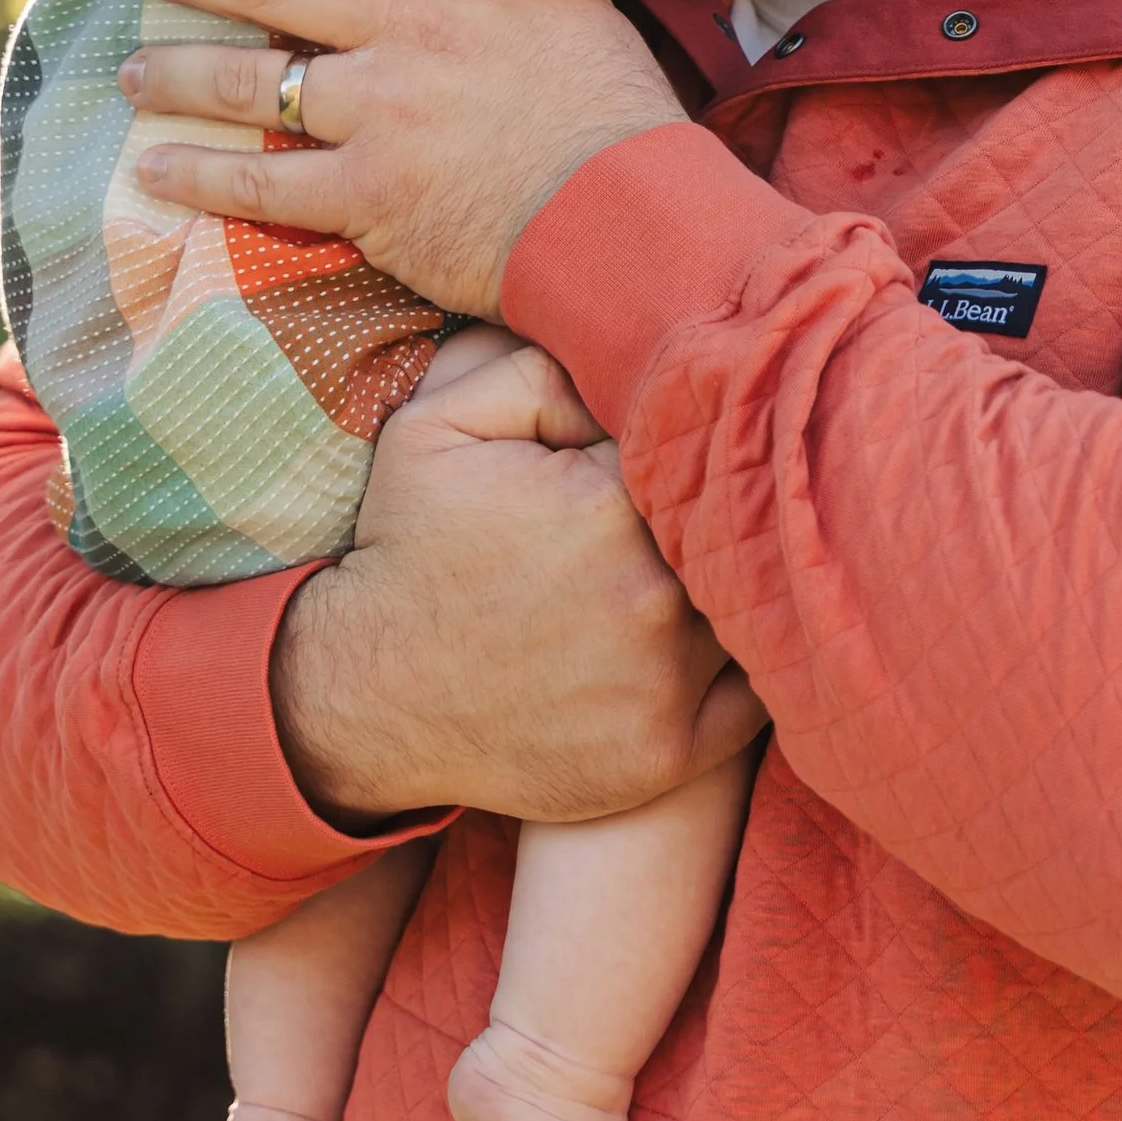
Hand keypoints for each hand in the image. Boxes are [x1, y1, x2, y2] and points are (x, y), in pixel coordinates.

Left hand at [122, 0, 683, 317]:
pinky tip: (153, 169)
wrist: (630, 216)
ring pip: (248, 79)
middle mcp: (411, 29)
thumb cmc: (610, 112)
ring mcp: (385, 112)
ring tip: (130, 69)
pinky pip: (262, 184)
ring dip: (174, 71)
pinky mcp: (373, 196)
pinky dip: (199, 176)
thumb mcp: (568, 4)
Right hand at [274, 329, 764, 824]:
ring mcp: (665, 683)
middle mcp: (650, 595)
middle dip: (711, 517)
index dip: (679, 448)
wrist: (365, 692)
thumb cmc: (409, 549)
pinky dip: (744, 670)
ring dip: (732, 589)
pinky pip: (756, 699)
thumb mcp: (438, 425)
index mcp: (610, 502)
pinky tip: (708, 645)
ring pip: (749, 609)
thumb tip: (622, 365)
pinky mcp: (669, 755)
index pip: (695, 448)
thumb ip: (538, 367)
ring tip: (694, 576)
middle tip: (683, 515)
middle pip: (733, 531)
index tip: (655, 460)